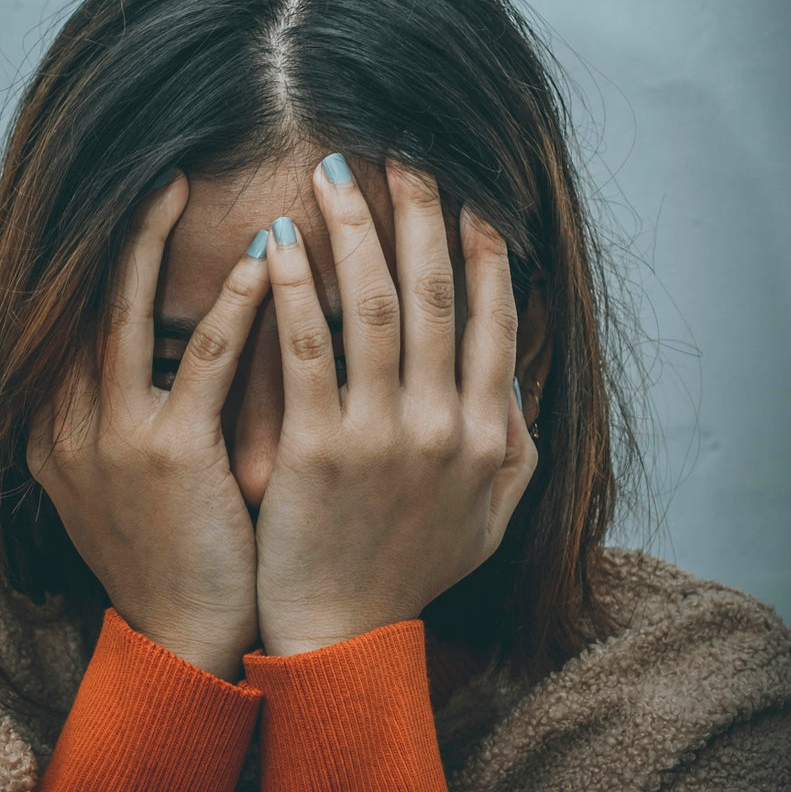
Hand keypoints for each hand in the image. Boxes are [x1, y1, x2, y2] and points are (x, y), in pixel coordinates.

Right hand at [26, 172, 268, 680]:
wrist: (184, 641)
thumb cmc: (175, 553)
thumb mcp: (127, 478)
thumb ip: (131, 409)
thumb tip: (167, 341)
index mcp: (56, 427)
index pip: (71, 317)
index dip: (101, 255)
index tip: (137, 201)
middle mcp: (66, 424)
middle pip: (83, 300)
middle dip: (118, 230)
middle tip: (156, 167)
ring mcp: (110, 438)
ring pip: (125, 313)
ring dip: (155, 242)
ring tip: (184, 184)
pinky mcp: (166, 455)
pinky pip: (201, 360)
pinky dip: (232, 306)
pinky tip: (264, 261)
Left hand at [253, 155, 537, 655]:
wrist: (341, 639)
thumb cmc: (408, 572)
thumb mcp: (487, 516)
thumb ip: (512, 442)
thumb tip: (513, 371)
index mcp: (489, 435)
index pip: (492, 319)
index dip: (481, 250)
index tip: (467, 194)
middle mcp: (446, 427)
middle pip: (435, 294)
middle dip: (419, 214)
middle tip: (401, 152)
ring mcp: (384, 437)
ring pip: (374, 306)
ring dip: (356, 230)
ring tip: (332, 174)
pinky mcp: (319, 450)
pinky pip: (307, 349)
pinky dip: (294, 289)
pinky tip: (277, 241)